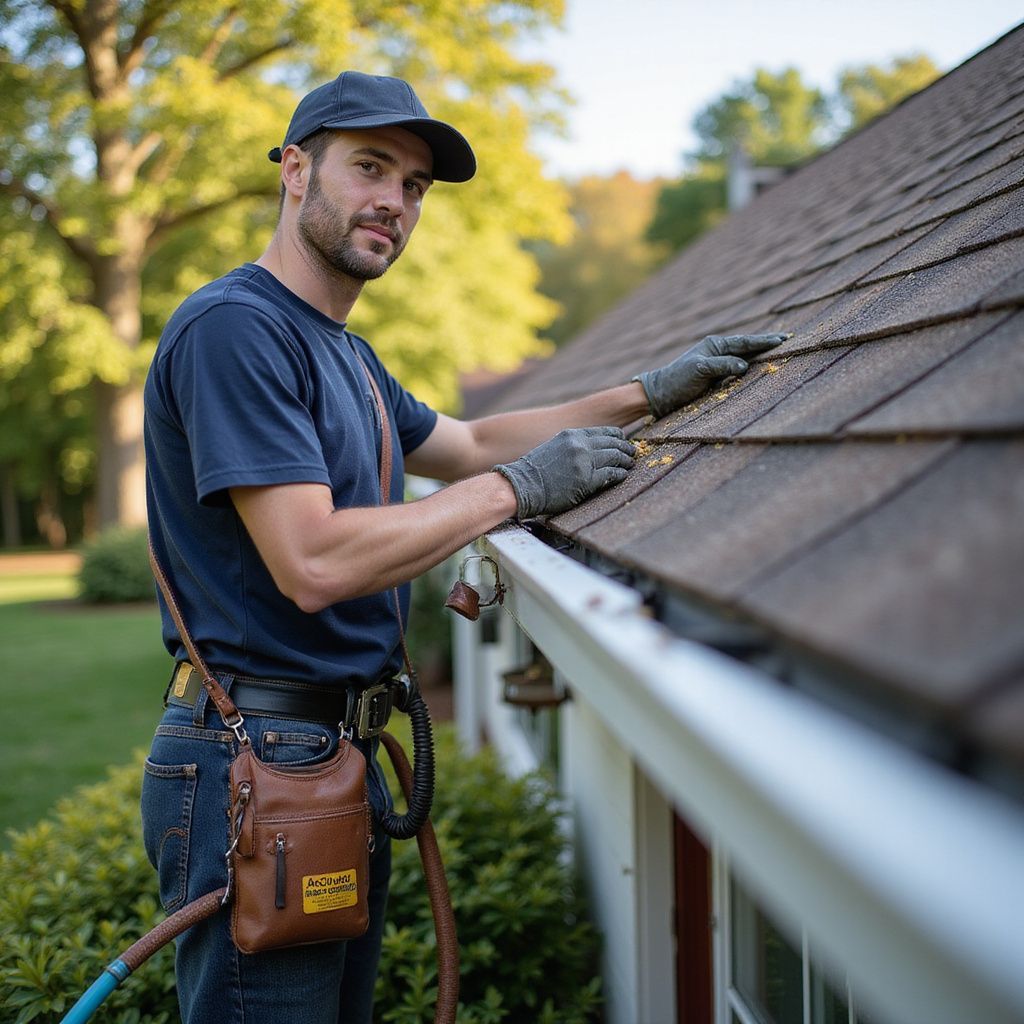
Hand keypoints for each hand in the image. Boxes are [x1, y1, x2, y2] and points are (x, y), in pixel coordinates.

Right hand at [493, 427, 634, 519]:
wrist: (522, 485)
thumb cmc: (535, 471)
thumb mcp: (555, 447)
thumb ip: (573, 445)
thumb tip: (590, 448)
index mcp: (573, 435)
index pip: (605, 432)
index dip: (618, 437)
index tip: (624, 442)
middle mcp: (580, 445)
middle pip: (614, 443)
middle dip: (626, 449)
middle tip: (633, 454)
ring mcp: (584, 462)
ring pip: (615, 457)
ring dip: (626, 462)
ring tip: (630, 465)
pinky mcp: (587, 480)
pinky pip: (611, 474)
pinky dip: (620, 474)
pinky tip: (623, 476)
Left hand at [633, 333, 790, 418]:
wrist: (660, 394)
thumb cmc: (676, 380)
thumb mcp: (698, 370)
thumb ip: (721, 366)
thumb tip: (744, 365)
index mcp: (714, 345)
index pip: (744, 342)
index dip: (763, 341)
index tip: (781, 339)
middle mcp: (718, 352)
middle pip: (747, 346)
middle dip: (766, 343)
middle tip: (787, 339)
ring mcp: (718, 364)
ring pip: (744, 356)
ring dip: (760, 354)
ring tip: (778, 350)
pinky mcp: (717, 376)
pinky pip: (738, 369)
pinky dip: (750, 366)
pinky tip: (759, 368)